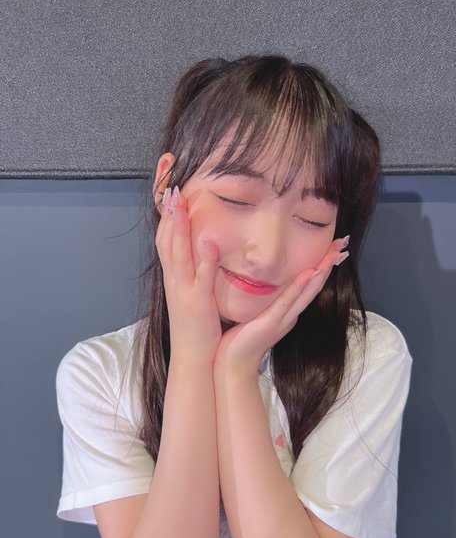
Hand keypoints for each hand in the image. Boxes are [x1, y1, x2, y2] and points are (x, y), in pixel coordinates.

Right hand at [156, 186, 220, 365]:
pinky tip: (209, 242)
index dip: (164, 210)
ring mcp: (184, 290)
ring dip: (178, 227)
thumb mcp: (190, 289)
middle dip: (166, 209)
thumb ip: (193, 267)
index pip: (165, 235)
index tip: (167, 183)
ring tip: (179, 202)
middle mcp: (174, 278)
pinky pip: (201, 279)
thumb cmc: (195, 323)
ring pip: (177, 253)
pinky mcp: (198, 303)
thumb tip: (198, 244)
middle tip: (169, 182)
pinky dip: (204, 260)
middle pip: (165, 238)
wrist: (193, 356)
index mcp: (174, 274)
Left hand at [213, 239, 349, 374]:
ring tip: (333, 253)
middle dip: (328, 264)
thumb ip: (263, 300)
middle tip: (342, 243)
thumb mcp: (255, 314)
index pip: (308, 285)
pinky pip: (287, 302)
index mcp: (287, 312)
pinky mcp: (271, 323)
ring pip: (307, 292)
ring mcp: (283, 319)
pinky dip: (300, 288)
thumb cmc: (240, 340)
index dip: (321, 267)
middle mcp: (290, 315)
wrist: (233, 365)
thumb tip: (263, 281)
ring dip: (321, 271)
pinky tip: (310, 273)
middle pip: (314, 286)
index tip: (331, 248)